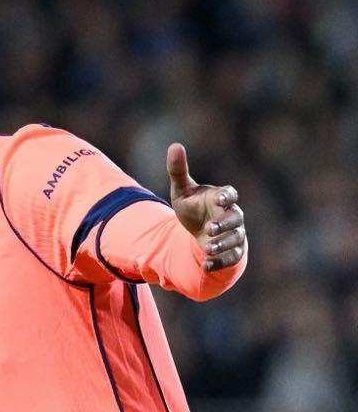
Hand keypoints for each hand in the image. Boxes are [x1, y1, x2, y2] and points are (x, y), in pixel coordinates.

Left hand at [167, 143, 245, 270]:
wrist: (198, 231)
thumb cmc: (192, 207)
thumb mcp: (181, 191)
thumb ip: (178, 171)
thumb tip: (174, 146)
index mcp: (222, 198)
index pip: (230, 194)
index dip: (227, 196)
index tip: (220, 198)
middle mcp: (232, 215)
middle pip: (236, 218)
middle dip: (225, 224)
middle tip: (210, 229)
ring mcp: (234, 233)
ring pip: (235, 239)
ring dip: (223, 244)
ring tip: (207, 248)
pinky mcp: (231, 251)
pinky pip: (231, 257)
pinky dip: (220, 262)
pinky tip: (205, 265)